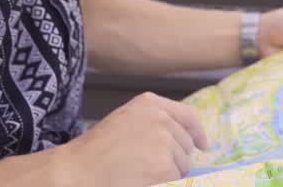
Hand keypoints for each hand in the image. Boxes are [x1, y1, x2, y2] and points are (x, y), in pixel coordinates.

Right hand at [51, 92, 206, 186]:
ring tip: (139, 173)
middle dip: (174, 159)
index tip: (203, 145)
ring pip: (182, 166)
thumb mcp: (125, 121)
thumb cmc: (96, 150)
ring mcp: (164, 142)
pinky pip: (174, 180)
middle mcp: (161, 119)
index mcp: (149, 103)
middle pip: (185, 145)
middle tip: (146, 167)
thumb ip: (153, 122)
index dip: (197, 132)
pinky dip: (162, 184)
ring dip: (168, 174)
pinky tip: (142, 181)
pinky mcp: (165, 167)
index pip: (187, 115)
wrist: (79, 170)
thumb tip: (187, 140)